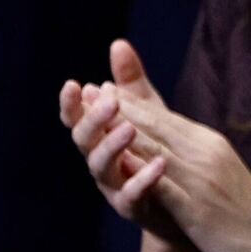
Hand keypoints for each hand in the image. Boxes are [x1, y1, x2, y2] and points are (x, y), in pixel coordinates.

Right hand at [61, 65, 178, 246]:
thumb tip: (118, 43)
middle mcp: (100, 163)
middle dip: (92, 120)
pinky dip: (141, 180)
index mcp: (100, 139)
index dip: (71, 105)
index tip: (72, 84)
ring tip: (128, 128)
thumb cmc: (158, 154)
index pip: (78, 119)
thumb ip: (132, 85)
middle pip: (84, 141)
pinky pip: (131, 195)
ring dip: (112, 146)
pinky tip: (158, 164)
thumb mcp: (149, 116)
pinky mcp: (134, 208)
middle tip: (107, 100)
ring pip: (101, 167)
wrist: (179, 206)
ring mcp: (113, 187)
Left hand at [97, 38, 250, 251]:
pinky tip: (121, 162)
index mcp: (212, 145)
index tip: (104, 87)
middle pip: (158, 126)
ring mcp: (203, 180)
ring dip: (124, 130)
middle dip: (121, 108)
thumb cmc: (246, 215)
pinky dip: (142, 171)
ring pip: (157, 149)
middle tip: (90, 91)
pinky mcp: (199, 208)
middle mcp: (207, 154)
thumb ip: (197, 154)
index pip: (166, 119)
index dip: (133, 102)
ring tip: (94, 115)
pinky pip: (165, 185)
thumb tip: (170, 141)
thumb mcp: (222, 174)